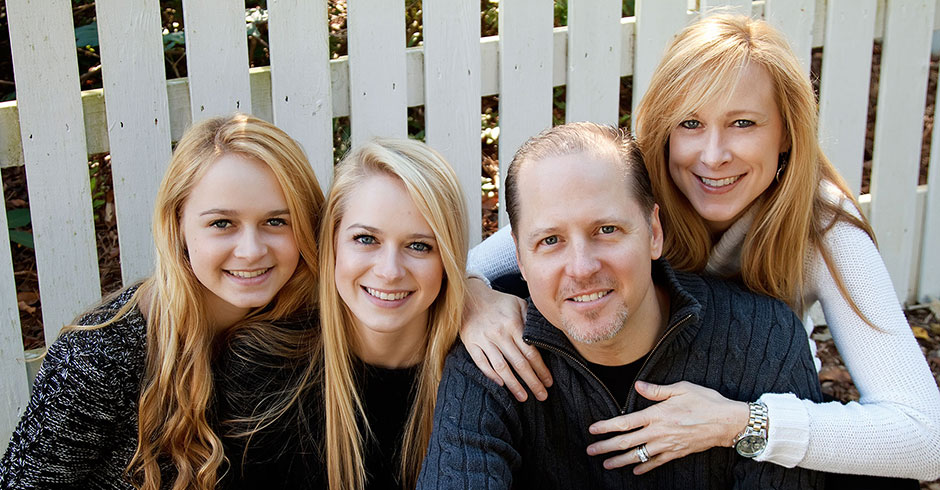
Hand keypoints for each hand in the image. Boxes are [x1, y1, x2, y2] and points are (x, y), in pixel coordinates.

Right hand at [460, 277, 552, 401]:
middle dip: (532, 381)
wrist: (469, 296)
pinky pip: (482, 363)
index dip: (541, 369)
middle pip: (519, 363)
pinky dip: (491, 375)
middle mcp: (500, 334)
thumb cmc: (498, 302)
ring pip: (501, 367)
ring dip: (514, 384)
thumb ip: (530, 319)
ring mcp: (484, 340)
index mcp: (514, 325)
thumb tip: (544, 336)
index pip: (531, 352)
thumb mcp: (518, 304)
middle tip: (542, 396)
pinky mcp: (471, 344)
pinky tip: (501, 386)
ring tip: (524, 397)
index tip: (549, 382)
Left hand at [585, 381, 748, 473]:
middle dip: (607, 447)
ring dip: (621, 460)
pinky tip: (635, 471)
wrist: (727, 422)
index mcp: (657, 415)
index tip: (593, 430)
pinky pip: (657, 462)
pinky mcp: (677, 453)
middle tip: (591, 451)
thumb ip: (657, 390)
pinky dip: (645, 467)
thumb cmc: (705, 401)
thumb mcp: (681, 388)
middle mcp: (659, 432)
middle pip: (627, 442)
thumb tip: (638, 385)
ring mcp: (667, 445)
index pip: (625, 422)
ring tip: (607, 464)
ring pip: (639, 455)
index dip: (607, 427)